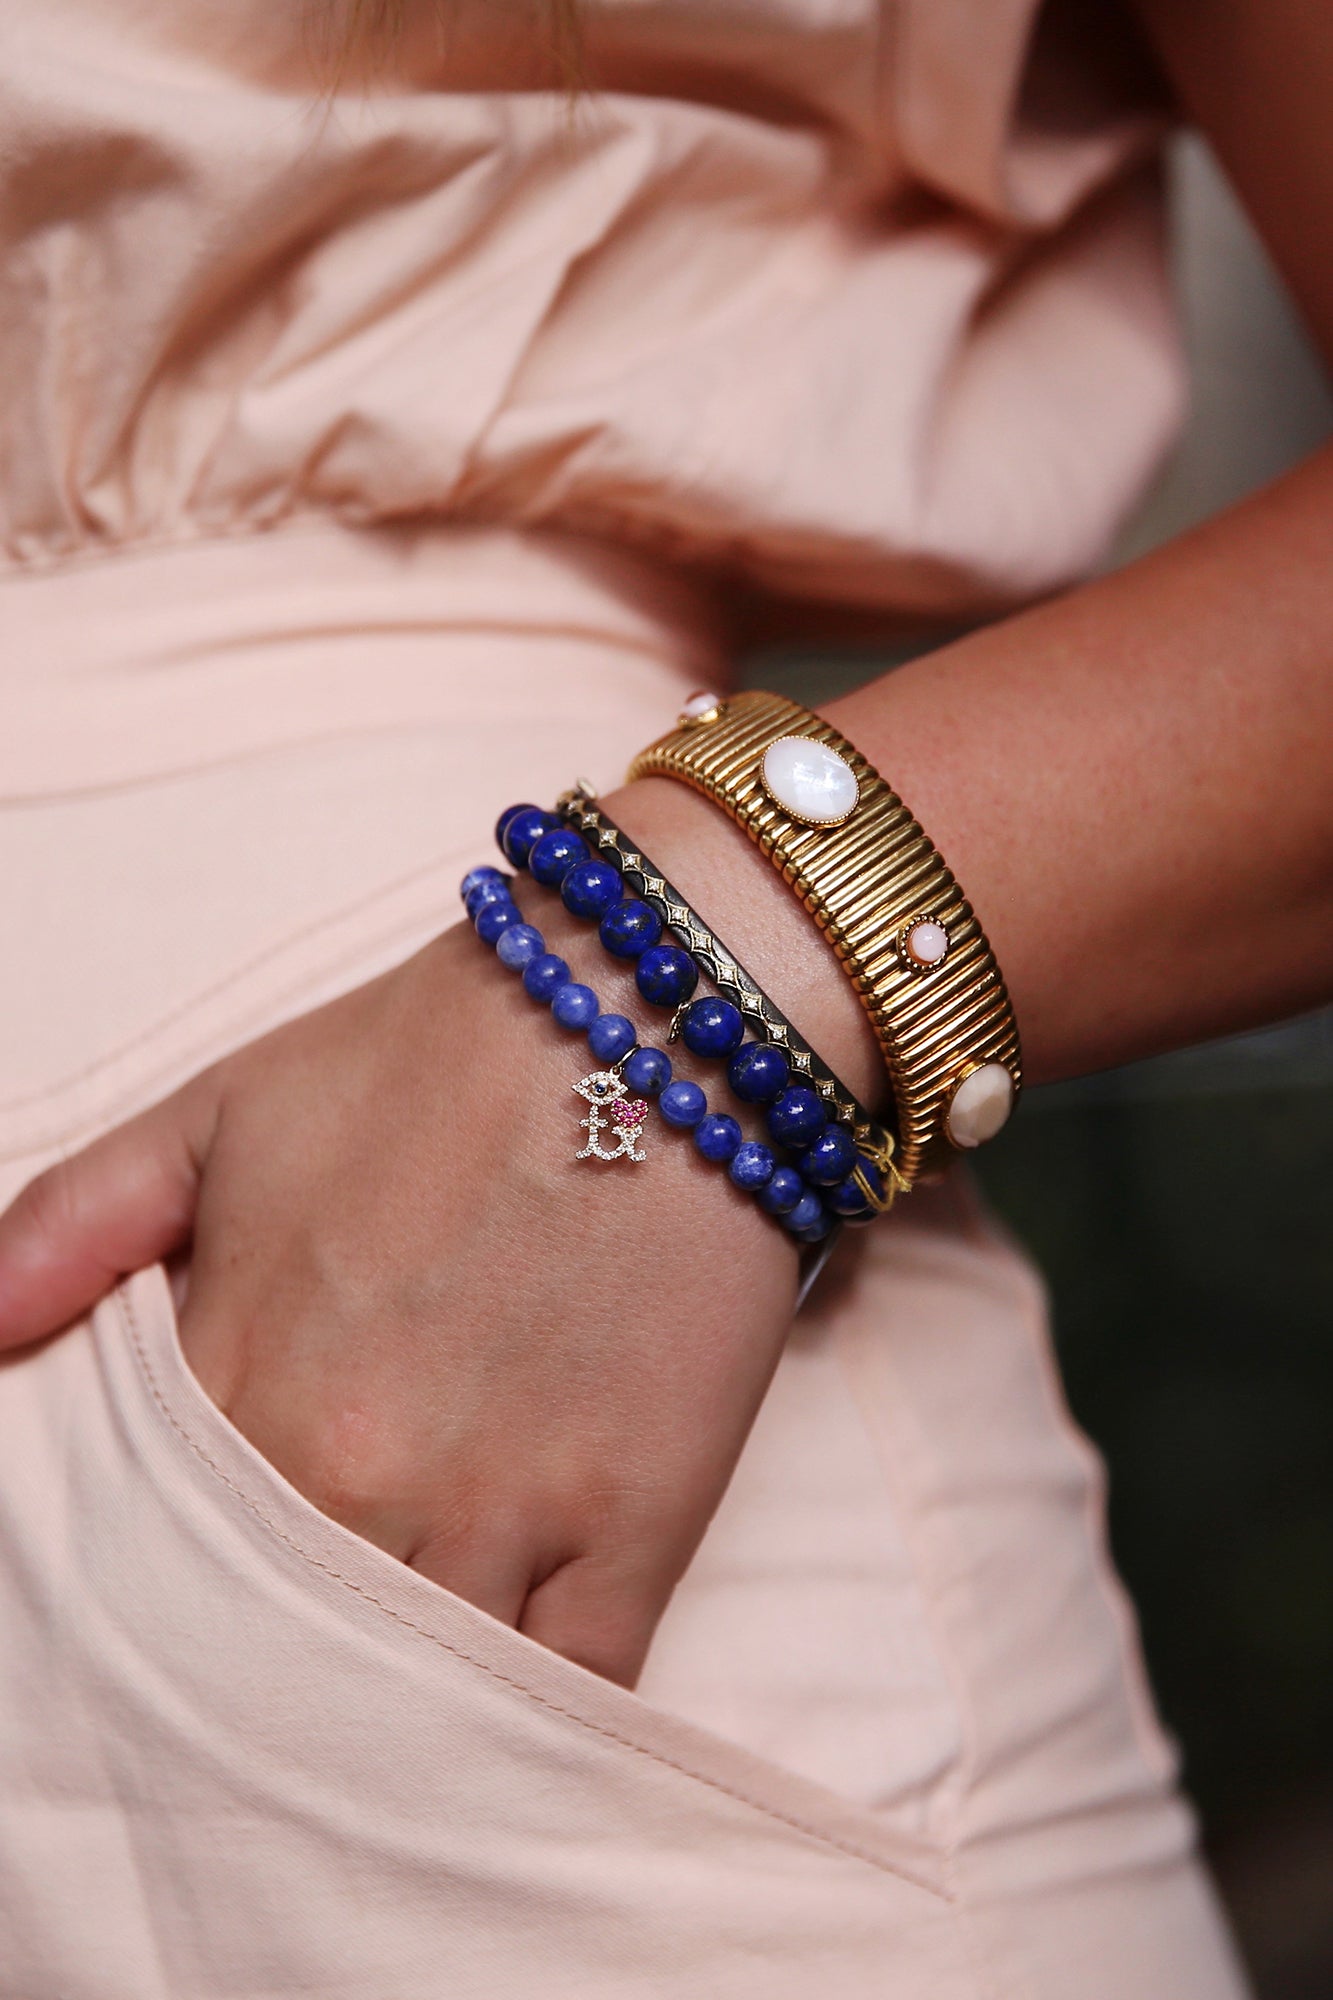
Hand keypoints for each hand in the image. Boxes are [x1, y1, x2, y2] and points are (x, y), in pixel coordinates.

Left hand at [0, 878, 800, 1688]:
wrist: (655, 1024)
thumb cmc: (432, 1059)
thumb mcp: (216, 1109)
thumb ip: (70, 1225)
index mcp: (244, 1380)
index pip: (150, 1573)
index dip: (150, 1613)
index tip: (155, 1635)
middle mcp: (359, 1475)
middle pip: (271, 1663)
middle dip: (253, 1691)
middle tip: (252, 1701)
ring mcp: (504, 1513)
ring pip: (409, 1702)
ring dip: (382, 1727)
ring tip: (361, 1732)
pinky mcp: (635, 1529)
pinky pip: (567, 1695)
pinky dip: (522, 1731)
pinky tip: (489, 1732)